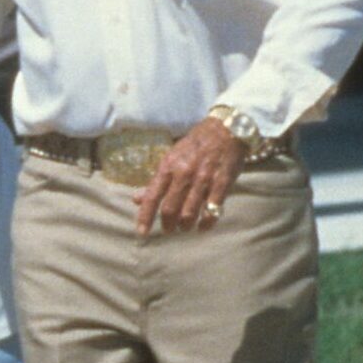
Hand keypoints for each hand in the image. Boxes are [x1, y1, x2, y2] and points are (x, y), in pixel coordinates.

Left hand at [134, 118, 244, 235]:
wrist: (226, 130)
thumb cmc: (196, 144)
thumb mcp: (171, 157)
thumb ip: (156, 181)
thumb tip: (136, 199)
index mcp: (168, 167)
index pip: (152, 196)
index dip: (145, 217)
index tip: (141, 233)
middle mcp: (183, 174)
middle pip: (170, 209)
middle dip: (168, 225)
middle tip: (169, 230)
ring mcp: (203, 180)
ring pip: (189, 213)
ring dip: (185, 226)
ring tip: (185, 227)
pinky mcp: (221, 184)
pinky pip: (212, 211)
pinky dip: (206, 223)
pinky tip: (204, 226)